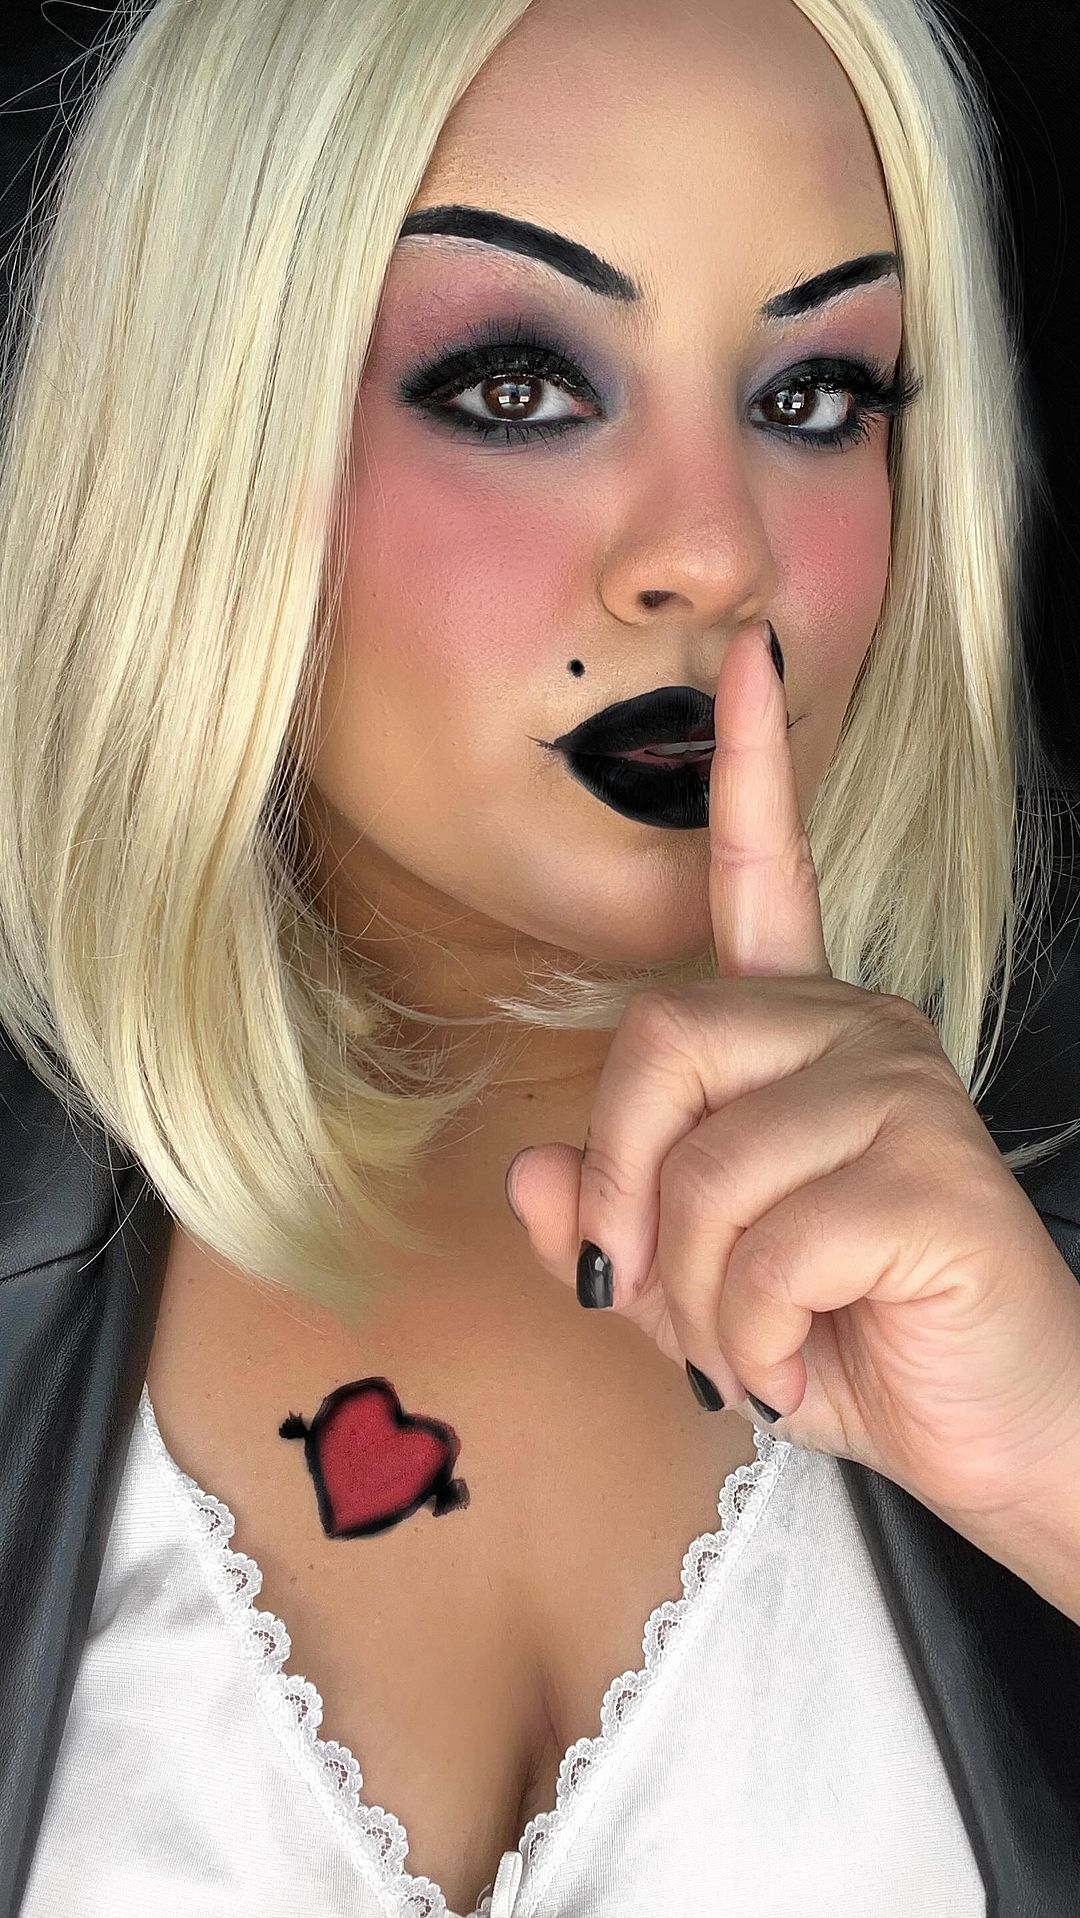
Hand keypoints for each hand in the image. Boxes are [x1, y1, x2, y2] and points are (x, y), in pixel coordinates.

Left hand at [505, 626, 1079, 1539]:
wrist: (1000, 1436)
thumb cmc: (855, 1341)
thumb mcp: (701, 1292)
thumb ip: (614, 1229)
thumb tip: (527, 1176)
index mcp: (804, 1035)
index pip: (770, 874)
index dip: (754, 767)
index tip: (753, 655)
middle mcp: (858, 1031)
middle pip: (656, 1044)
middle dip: (620, 1191)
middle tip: (645, 1291)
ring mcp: (901, 1091)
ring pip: (705, 1165)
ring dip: (696, 1297)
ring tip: (755, 1349)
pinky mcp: (929, 1172)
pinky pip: (768, 1241)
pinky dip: (754, 1335)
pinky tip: (803, 1362)